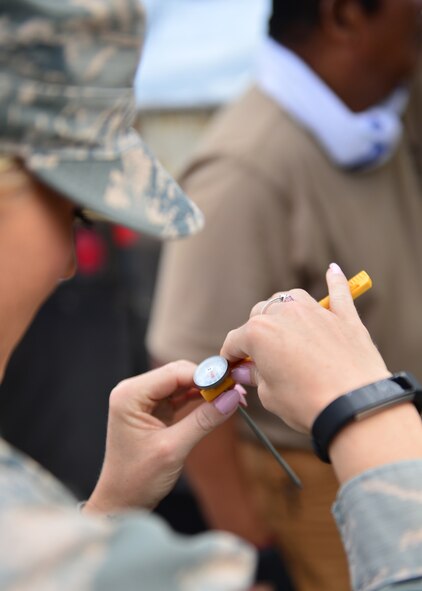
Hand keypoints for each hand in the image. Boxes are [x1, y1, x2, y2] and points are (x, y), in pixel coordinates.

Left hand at [85, 361, 240, 512]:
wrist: (121, 502)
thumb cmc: (138, 479)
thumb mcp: (174, 448)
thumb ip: (203, 420)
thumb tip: (232, 398)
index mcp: (130, 395)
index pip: (174, 373)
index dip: (205, 376)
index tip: (232, 383)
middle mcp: (133, 391)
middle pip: (178, 373)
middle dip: (207, 381)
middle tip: (236, 392)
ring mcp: (143, 400)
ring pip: (181, 383)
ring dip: (205, 389)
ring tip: (231, 397)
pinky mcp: (152, 410)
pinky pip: (179, 396)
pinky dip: (198, 399)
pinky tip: (216, 403)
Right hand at [221, 264, 389, 432]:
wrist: (354, 405)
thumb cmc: (308, 403)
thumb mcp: (270, 395)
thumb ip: (255, 376)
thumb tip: (246, 370)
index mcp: (259, 333)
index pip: (235, 340)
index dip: (231, 356)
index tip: (232, 367)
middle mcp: (284, 314)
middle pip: (260, 314)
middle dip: (255, 334)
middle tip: (259, 357)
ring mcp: (316, 312)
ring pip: (291, 298)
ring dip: (283, 310)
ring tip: (284, 328)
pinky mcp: (345, 318)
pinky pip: (338, 292)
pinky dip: (335, 282)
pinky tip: (333, 270)